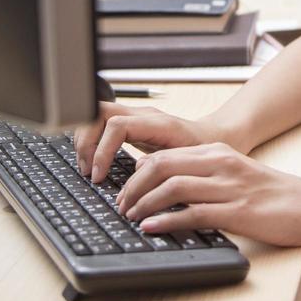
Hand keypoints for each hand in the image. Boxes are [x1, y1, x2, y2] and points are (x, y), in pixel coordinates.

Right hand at [72, 102, 229, 182]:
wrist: (215, 138)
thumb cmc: (204, 152)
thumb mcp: (185, 163)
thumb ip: (161, 170)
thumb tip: (133, 186)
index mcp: (157, 122)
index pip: (117, 125)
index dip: (102, 150)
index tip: (99, 176)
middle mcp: (143, 115)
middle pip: (99, 114)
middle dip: (87, 143)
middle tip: (88, 171)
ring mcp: (136, 116)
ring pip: (96, 115)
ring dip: (86, 141)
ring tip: (88, 167)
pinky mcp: (131, 124)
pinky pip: (102, 123)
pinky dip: (92, 141)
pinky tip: (93, 161)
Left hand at [115, 143, 300, 247]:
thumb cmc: (276, 196)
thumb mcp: (237, 176)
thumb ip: (206, 177)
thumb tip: (166, 186)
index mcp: (219, 153)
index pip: (165, 154)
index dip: (136, 172)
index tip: (123, 190)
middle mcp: (221, 164)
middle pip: (161, 165)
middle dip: (133, 186)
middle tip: (120, 205)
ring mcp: (229, 187)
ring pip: (172, 187)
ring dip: (144, 203)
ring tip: (130, 217)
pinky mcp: (237, 211)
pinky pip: (193, 213)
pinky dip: (166, 220)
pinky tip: (152, 228)